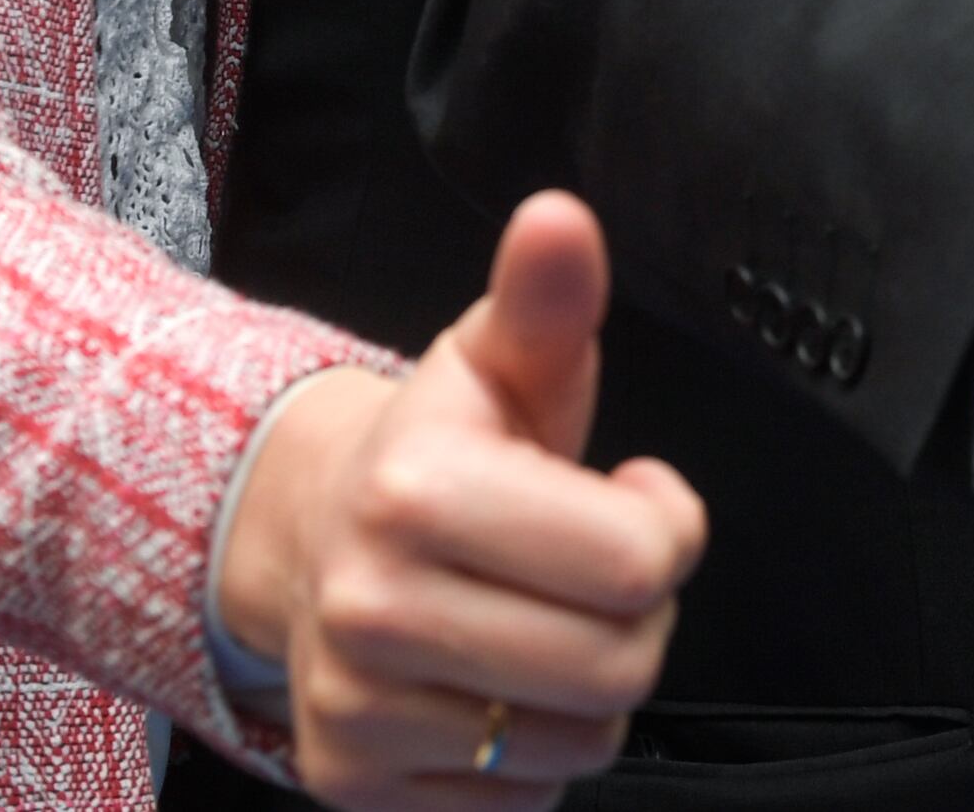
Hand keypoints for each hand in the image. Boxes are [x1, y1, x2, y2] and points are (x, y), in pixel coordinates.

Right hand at [217, 192, 708, 809]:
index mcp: (414, 492)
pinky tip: (490, 682)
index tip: (627, 496)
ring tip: (535, 620)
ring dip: (584, 690)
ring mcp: (356, 709)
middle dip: (632, 614)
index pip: (638, 564)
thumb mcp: (501, 359)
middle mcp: (371, 609)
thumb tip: (560, 220)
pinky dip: (526, 755)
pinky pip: (516, 804)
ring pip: (577, 745)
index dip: (663, 529)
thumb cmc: (439, 449)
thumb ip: (548, 297)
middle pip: (618, 665)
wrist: (310, 534)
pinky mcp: (354, 783)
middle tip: (581, 569)